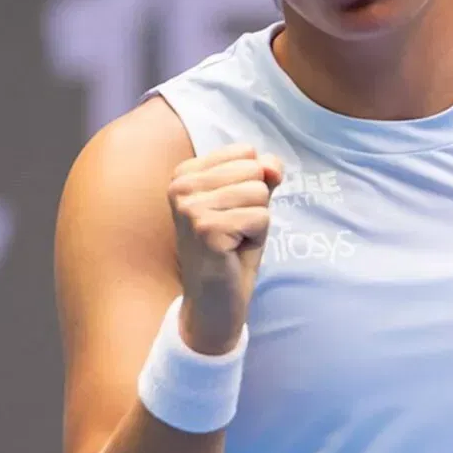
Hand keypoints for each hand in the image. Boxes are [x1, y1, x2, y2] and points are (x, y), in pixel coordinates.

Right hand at [168, 144, 283, 354]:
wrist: (214, 300)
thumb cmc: (232, 248)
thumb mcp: (250, 201)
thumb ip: (263, 173)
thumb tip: (271, 166)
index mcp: (185, 173)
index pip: (246, 152)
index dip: (252, 184)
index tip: (231, 212)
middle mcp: (181, 186)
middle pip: (254, 171)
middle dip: (256, 204)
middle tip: (234, 229)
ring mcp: (190, 208)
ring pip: (259, 193)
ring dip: (257, 221)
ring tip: (234, 240)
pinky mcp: (206, 230)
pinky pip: (261, 217)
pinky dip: (257, 237)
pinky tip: (234, 251)